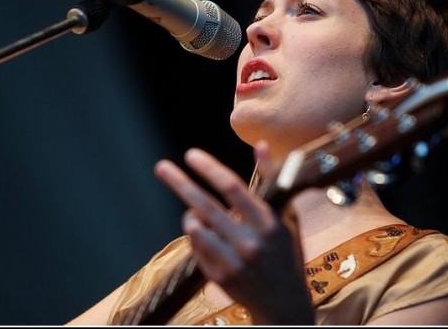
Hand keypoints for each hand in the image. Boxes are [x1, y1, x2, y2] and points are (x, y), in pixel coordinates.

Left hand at [153, 141, 313, 324]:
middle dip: (180, 183)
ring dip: (190, 213)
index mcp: (268, 223)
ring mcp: (232, 262)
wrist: (283, 303)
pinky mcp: (218, 277)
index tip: (191, 155)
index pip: (233, 187)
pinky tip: (208, 236)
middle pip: (206, 205)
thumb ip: (271, 179)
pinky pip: (195, 246)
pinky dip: (196, 234)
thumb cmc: (286, 253)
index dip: (209, 168)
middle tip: (161, 167)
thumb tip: (260, 144)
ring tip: (196, 212)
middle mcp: (249, 242)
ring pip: (195, 227)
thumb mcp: (285, 215)